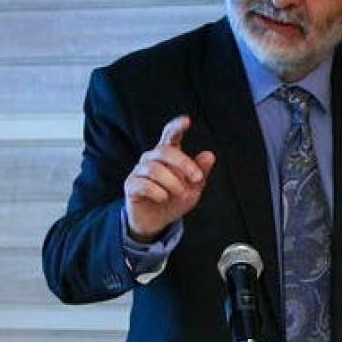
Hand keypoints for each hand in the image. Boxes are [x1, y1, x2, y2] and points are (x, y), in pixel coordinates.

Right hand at [123, 115, 215, 241]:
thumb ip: (200, 171)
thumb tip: (209, 155)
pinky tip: (164, 198)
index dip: (177, 126)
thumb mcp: (193, 187)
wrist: (157, 221)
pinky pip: (144, 184)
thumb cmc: (175, 199)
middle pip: (164, 150)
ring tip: (180, 194)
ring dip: (173, 183)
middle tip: (197, 178)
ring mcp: (139, 171)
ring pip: (155, 169)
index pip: (170, 135)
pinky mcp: (131, 185)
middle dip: (184, 164)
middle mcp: (151, 158)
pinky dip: (158, 193)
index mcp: (167, 155)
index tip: (187, 120)